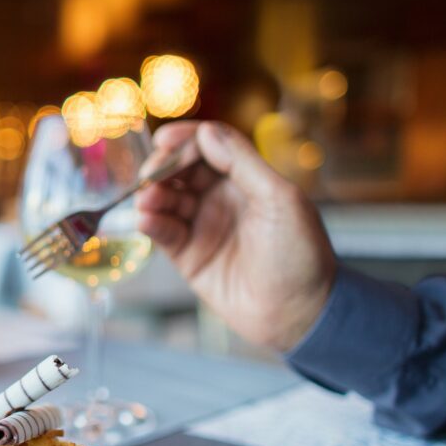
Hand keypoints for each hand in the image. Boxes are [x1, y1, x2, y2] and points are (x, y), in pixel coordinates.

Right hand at [136, 121, 336, 351]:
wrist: (296, 314)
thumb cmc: (300, 255)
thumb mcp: (279, 199)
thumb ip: (242, 163)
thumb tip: (206, 131)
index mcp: (248, 179)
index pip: (210, 146)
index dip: (186, 140)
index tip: (165, 139)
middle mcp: (222, 198)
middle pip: (182, 170)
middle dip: (163, 167)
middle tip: (150, 174)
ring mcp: (203, 226)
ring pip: (168, 199)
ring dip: (153, 195)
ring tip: (147, 200)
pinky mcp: (189, 256)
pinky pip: (164, 232)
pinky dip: (151, 223)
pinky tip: (146, 220)